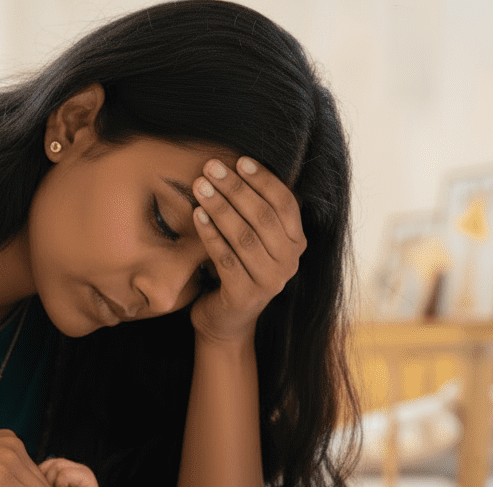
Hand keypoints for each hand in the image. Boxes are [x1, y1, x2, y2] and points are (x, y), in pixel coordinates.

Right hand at [39, 458, 103, 486]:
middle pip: (56, 465)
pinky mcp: (59, 468)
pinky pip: (45, 466)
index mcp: (85, 475)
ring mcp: (68, 466)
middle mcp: (77, 467)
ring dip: (44, 477)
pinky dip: (42, 475)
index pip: (65, 474)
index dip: (58, 485)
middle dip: (50, 480)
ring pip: (49, 464)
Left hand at [190, 157, 305, 343]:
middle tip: (211, 168)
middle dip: (235, 188)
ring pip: (244, 236)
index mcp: (296, 243)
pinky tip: (196, 215)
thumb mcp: (252, 239)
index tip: (239, 160)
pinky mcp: (245, 296)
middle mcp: (289, 262)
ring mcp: (270, 282)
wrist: (225, 320)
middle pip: (263, 216)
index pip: (285, 203)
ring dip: (220, 207)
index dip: (263, 180)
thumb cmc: (236, 270)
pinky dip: (210, 234)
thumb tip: (236, 166)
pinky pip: (226, 258)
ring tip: (199, 186)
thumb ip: (254, 211)